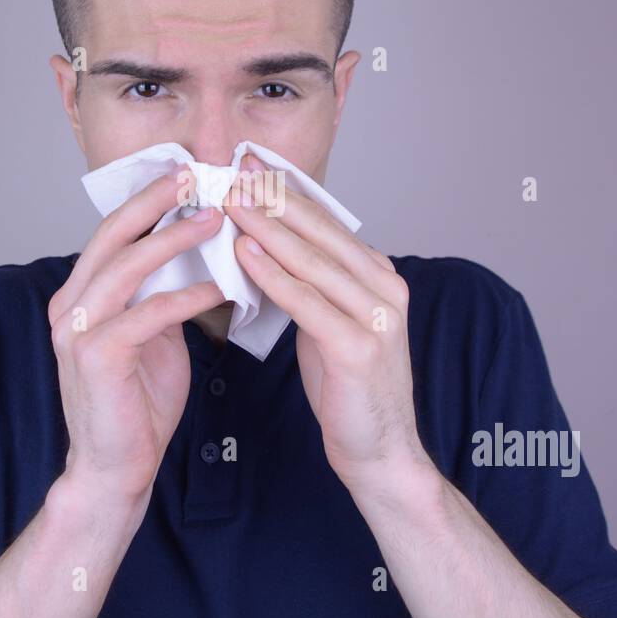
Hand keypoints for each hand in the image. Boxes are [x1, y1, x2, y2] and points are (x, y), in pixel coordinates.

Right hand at [48, 170, 225, 502]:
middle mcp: (69, 306)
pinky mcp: (97, 358)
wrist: (115, 469)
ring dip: (173, 239)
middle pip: (112, 235)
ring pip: (126, 266)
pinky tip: (217, 288)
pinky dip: (184, 297)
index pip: (113, 232)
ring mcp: (77, 331)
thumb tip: (196, 256)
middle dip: (155, 200)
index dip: (148, 200)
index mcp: (79, 296)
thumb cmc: (136, 404)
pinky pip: (146, 314)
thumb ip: (159, 295)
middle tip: (197, 175)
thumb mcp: (151, 336)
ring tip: (214, 219)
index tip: (187, 174)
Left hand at [221, 154, 427, 487]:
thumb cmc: (349, 388)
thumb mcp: (330, 323)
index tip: (249, 166)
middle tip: (234, 169)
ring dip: (267, 227)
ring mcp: (377, 316)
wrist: (380, 451)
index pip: (327, 223)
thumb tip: (269, 247)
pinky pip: (307, 302)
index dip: (285, 193)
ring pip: (312, 260)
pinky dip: (274, 275)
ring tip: (231, 200)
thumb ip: (312, 284)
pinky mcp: (359, 347)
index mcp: (379, 277)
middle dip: (274, 197)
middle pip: (320, 232)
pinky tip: (244, 253)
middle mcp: (385, 288)